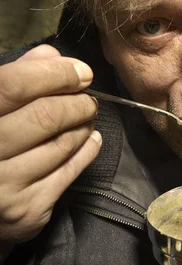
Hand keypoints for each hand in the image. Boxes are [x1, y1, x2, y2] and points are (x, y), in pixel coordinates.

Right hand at [0, 45, 101, 244]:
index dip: (54, 74)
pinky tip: (90, 139)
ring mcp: (4, 185)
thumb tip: (53, 55)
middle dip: (77, 103)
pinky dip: (87, 150)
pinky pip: (69, 172)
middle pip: (44, 116)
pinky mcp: (27, 209)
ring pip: (61, 144)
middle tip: (89, 100)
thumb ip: (16, 78)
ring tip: (87, 117)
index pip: (14, 85)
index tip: (81, 72)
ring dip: (83, 125)